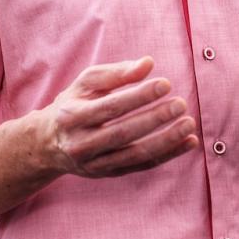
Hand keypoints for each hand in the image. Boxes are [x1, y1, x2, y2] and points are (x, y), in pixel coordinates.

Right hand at [42, 56, 198, 177]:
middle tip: (180, 104)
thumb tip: (148, 64)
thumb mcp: (86, 83)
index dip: (139, 96)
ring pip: (134, 154)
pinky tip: (188, 143)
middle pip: (123, 133)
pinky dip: (167, 155)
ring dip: (166, 141)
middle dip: (155, 118)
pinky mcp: (107, 174)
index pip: (110, 107)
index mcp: (72, 116)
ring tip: (189, 125)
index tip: (165, 84)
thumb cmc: (74, 104)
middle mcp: (81, 143)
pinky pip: (141, 166)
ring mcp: (94, 163)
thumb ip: (116, 73)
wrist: (48, 143)